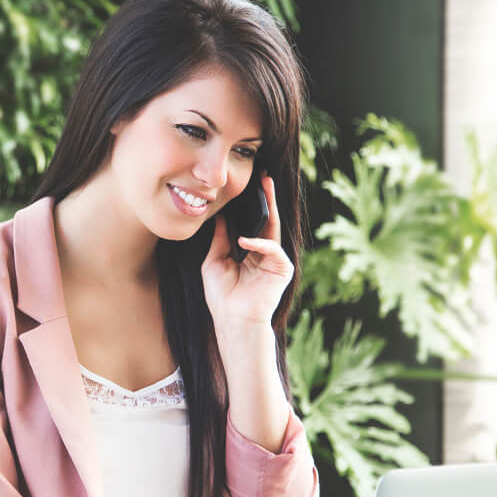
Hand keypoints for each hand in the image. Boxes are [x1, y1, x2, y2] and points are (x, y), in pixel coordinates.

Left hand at [201, 174, 293, 331]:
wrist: (232, 320)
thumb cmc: (222, 296)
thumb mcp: (214, 261)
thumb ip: (220, 239)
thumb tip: (220, 217)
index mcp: (250, 252)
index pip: (253, 224)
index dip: (251, 206)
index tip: (247, 186)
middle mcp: (265, 254)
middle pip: (267, 220)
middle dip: (266, 198)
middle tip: (264, 176)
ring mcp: (275, 261)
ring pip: (274, 228)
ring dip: (270, 207)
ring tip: (264, 187)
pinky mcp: (282, 270)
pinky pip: (273, 250)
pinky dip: (259, 244)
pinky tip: (244, 241)